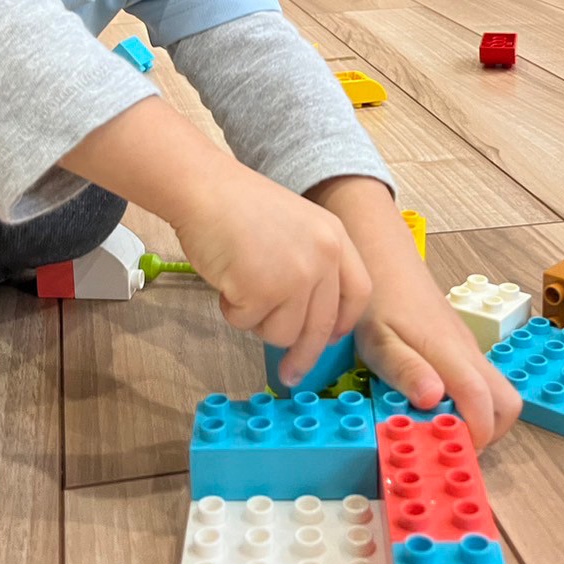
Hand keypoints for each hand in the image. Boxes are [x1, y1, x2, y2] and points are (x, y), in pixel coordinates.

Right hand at [175, 164, 372, 386]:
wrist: (204, 190)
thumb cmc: (238, 207)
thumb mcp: (297, 226)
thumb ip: (312, 264)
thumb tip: (312, 320)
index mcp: (335, 238)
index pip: (358, 294)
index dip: (343, 323)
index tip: (328, 341)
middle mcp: (323, 258)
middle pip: (321, 327)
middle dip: (303, 356)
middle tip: (288, 374)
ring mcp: (295, 275)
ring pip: (283, 333)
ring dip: (257, 320)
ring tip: (240, 282)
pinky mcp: (263, 290)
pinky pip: (247, 323)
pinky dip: (231, 309)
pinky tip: (226, 277)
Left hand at [309, 179, 521, 449]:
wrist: (383, 257)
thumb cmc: (378, 300)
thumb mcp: (377, 339)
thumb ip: (404, 369)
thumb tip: (435, 400)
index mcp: (451, 354)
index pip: (487, 405)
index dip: (476, 438)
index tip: (448, 452)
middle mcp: (469, 353)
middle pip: (508, 404)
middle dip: (488, 433)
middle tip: (445, 443)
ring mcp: (468, 349)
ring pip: (496, 392)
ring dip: (476, 417)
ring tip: (433, 426)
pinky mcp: (460, 346)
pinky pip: (478, 380)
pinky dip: (466, 400)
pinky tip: (428, 402)